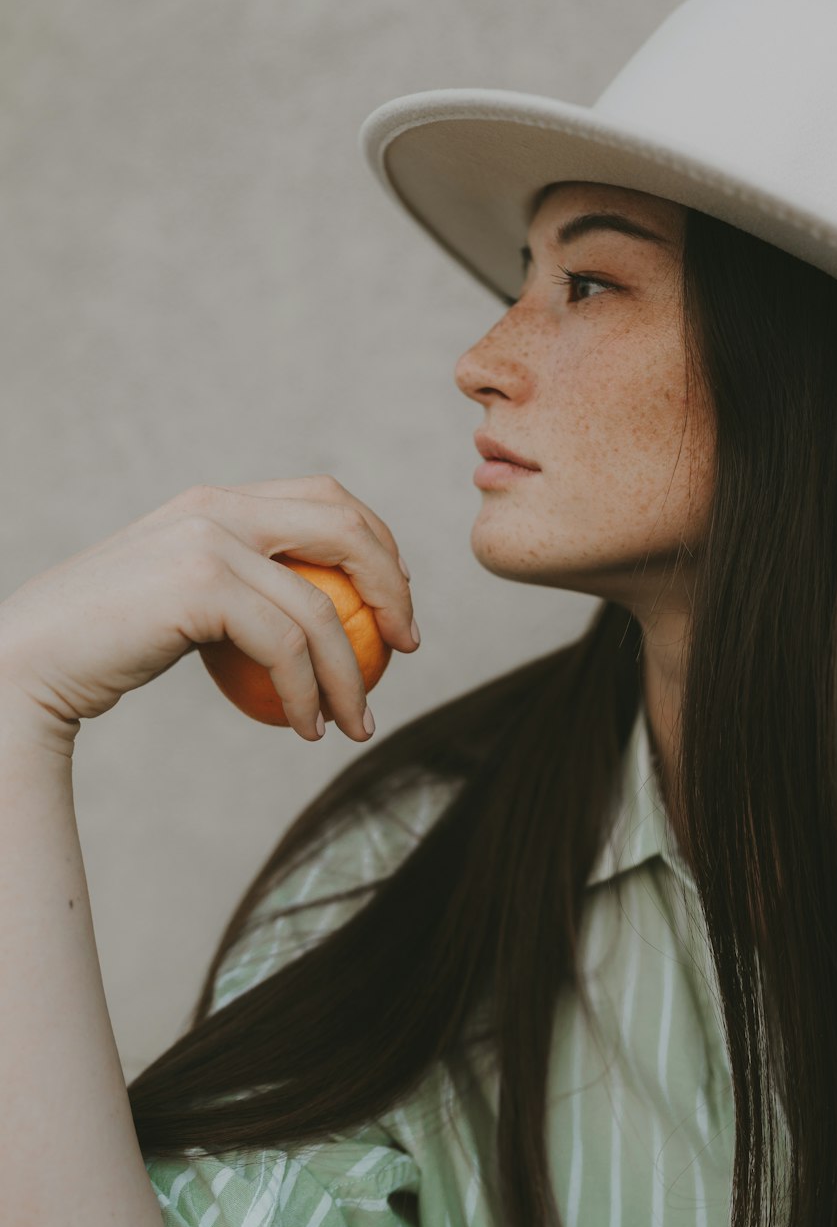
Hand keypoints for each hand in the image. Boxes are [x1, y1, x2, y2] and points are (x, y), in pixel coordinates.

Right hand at [0, 475, 418, 744]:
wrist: (27, 664)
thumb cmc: (105, 646)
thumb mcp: (183, 600)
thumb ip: (241, 586)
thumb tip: (318, 614)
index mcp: (217, 500)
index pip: (326, 498)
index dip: (378, 543)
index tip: (396, 602)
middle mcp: (217, 506)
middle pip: (345, 526)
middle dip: (393, 585)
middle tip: (408, 646)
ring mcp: (208, 539)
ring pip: (323, 604)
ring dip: (352, 672)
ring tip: (357, 722)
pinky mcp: (200, 584)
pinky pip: (288, 644)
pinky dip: (310, 692)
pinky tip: (311, 728)